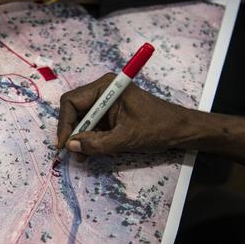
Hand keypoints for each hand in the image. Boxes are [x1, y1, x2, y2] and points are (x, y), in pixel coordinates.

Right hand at [57, 73, 195, 155]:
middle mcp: (102, 90)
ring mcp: (105, 101)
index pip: (71, 102)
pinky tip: (93, 151)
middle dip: (72, 132)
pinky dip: (90, 138)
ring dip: (80, 138)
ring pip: (82, 119)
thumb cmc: (157, 128)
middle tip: (72, 153)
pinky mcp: (110, 113)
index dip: (65, 123)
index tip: (64, 144)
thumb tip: (71, 146)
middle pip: (74, 110)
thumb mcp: (125, 138)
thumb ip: (97, 144)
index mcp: (106, 87)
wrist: (180, 130)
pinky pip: (92, 125)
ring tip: (83, 156)